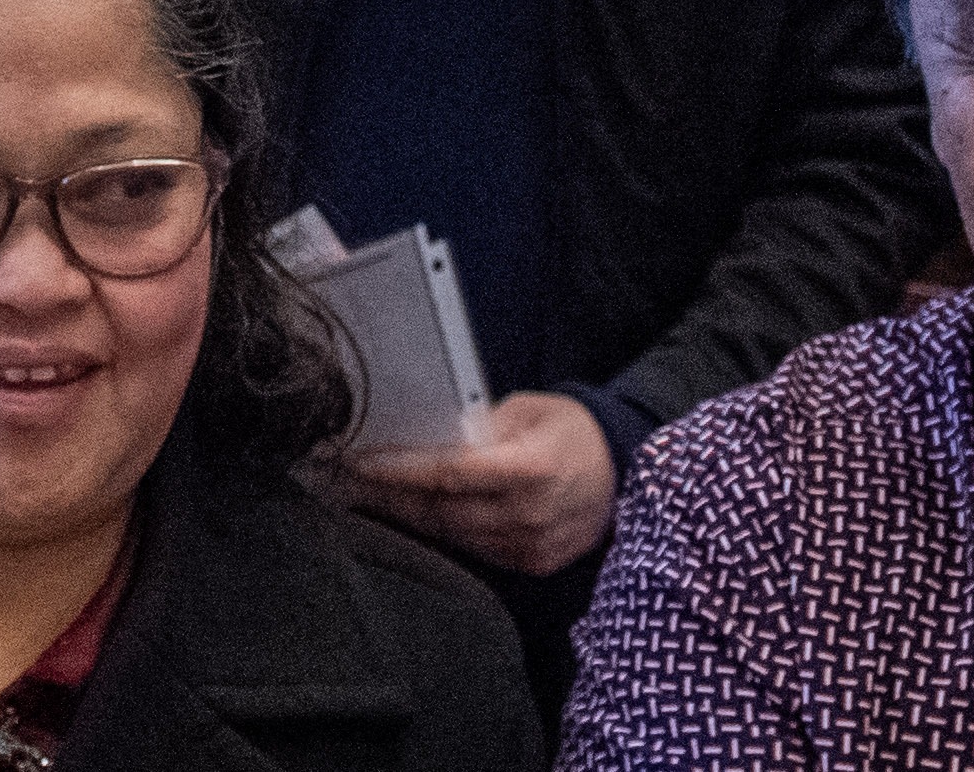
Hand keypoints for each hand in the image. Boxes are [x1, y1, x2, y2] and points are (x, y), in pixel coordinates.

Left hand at [345, 391, 617, 574]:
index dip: (400, 470)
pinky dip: (443, 533)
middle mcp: (533, 514)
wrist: (624, 472)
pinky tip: (416, 516)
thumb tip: (429, 435)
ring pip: (454, 536)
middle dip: (392, 496)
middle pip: (443, 511)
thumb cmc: (571, 431)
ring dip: (410, 517)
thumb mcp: (527, 409)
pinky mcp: (534, 564)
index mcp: (533, 469)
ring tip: (371, 497)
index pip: (450, 474)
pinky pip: (475, 551)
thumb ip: (480, 425)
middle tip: (350, 481)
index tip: (360, 462)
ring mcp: (534, 546)